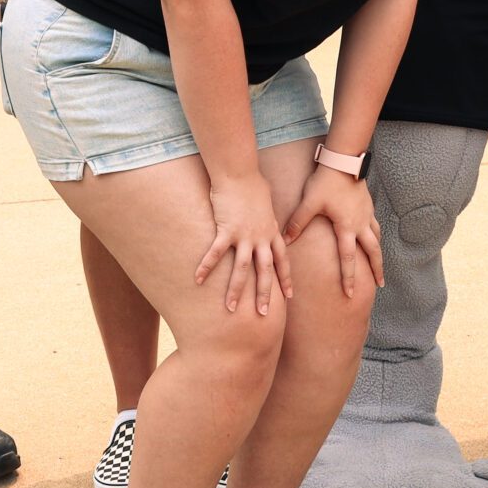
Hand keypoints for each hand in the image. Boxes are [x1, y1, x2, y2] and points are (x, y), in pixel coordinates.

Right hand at [195, 174, 291, 313]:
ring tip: (231, 309)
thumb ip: (267, 217)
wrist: (240, 173)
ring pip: (242, 269)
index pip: (282, 260)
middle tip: (263, 314)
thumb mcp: (267, 204)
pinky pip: (216, 253)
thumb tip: (267, 218)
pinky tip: (198, 280)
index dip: (285, 279)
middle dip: (265, 294)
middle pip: (265, 271)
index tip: (289, 296)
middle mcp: (261, 237)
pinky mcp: (226, 230)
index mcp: (272, 232)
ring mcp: (244, 235)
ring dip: (236, 290)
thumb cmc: (252, 184)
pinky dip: (206, 267)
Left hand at [285, 166, 383, 296]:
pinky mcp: (368, 206)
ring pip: (377, 239)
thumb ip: (297, 222)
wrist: (344, 161)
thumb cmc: (325, 182)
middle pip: (373, 252)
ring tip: (380, 266)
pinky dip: (376, 236)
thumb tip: (284, 240)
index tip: (350, 293)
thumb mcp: (309, 203)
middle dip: (377, 269)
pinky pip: (375, 225)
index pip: (348, 258)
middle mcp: (360, 224)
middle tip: (380, 284)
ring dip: (379, 254)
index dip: (349, 277)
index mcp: (346, 227)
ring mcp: (367, 215)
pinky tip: (375, 239)